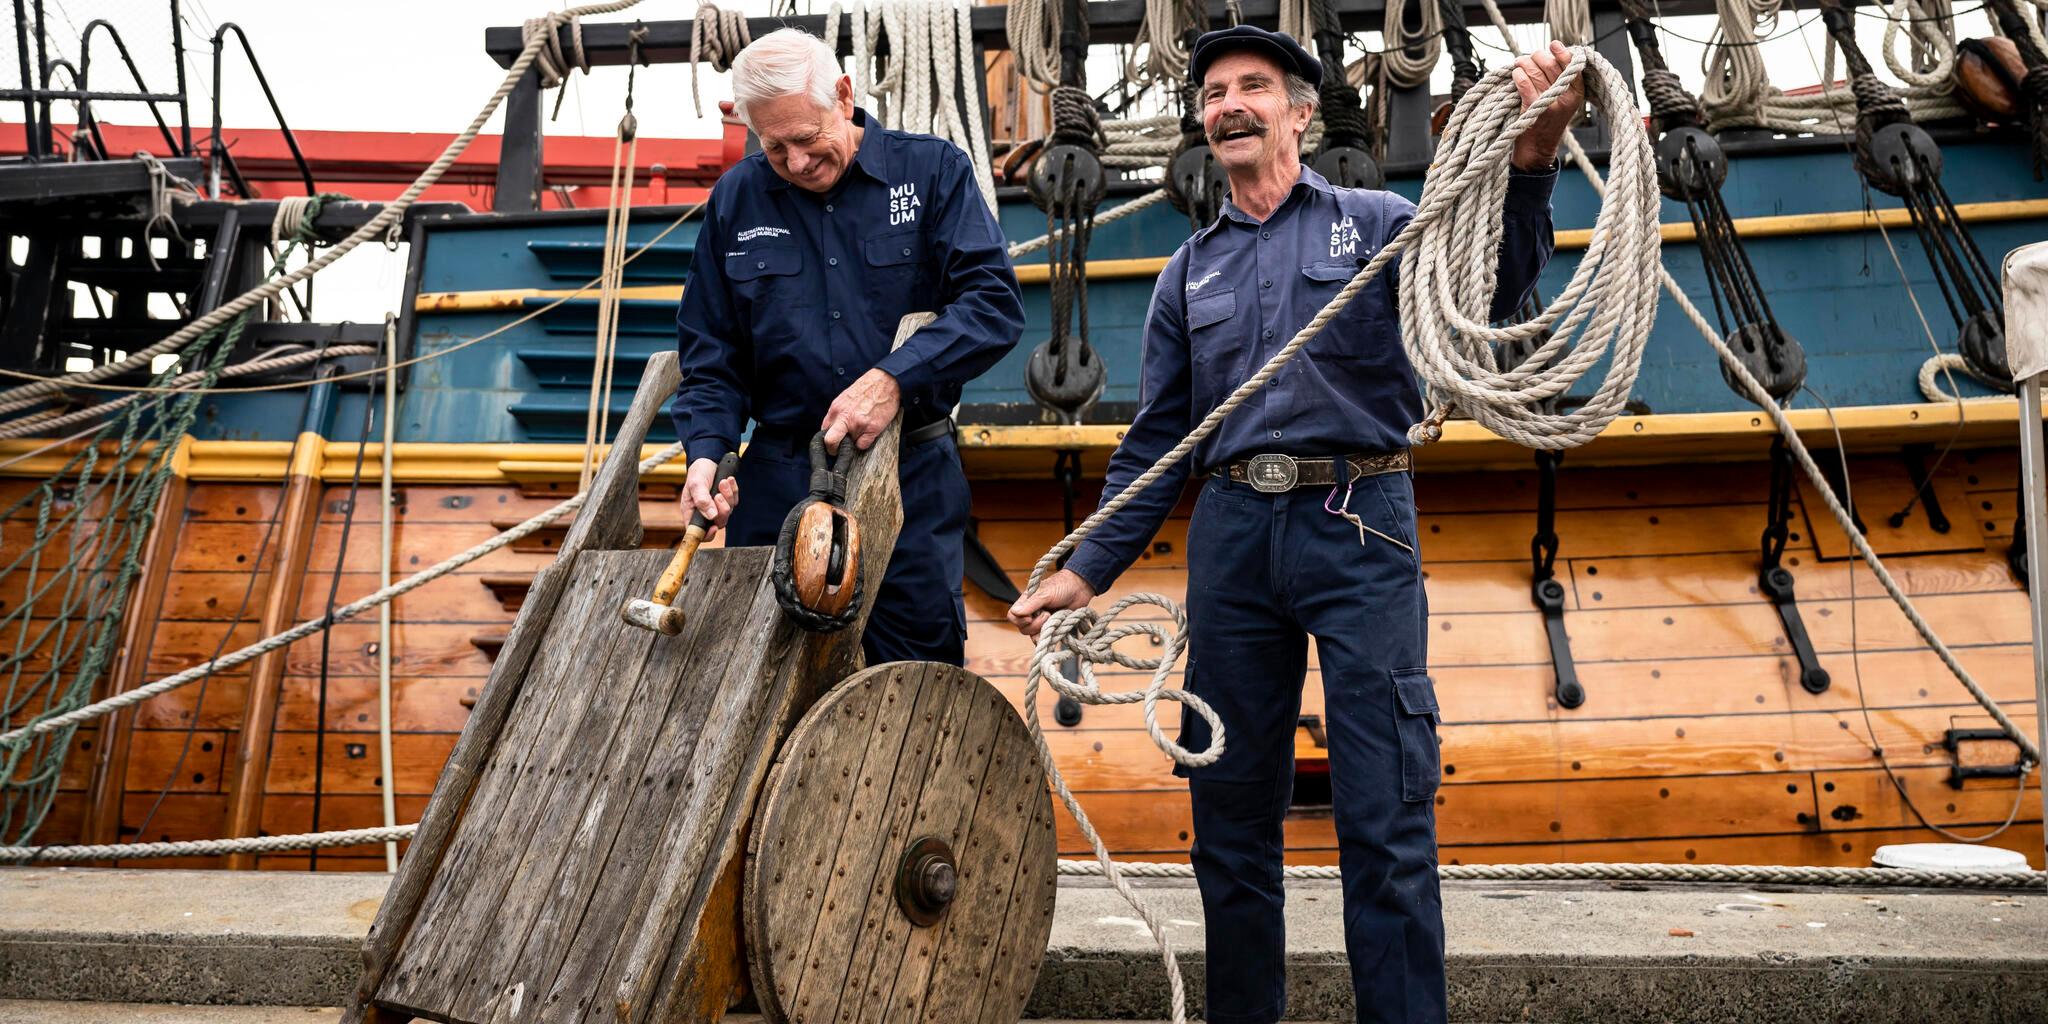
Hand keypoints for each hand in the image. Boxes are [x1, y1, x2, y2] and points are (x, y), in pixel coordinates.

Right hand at [681, 457, 739, 536]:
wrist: (708, 460)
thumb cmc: (698, 472)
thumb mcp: (696, 484)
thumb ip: (702, 500)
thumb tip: (711, 516)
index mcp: (692, 512)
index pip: (698, 532)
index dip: (707, 535)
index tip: (714, 527)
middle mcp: (704, 512)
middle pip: (718, 523)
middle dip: (722, 510)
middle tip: (718, 495)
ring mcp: (717, 507)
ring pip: (728, 512)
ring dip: (727, 496)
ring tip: (722, 482)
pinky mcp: (727, 500)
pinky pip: (735, 501)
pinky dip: (733, 490)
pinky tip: (728, 480)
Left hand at [820, 369, 901, 453]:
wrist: (885, 382)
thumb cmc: (867, 388)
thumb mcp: (845, 397)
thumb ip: (838, 413)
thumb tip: (832, 428)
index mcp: (836, 409)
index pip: (823, 432)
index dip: (827, 440)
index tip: (832, 443)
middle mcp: (846, 417)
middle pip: (830, 442)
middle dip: (832, 449)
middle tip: (838, 450)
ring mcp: (859, 424)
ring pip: (849, 445)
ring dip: (853, 442)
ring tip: (861, 431)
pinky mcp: (872, 429)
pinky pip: (863, 445)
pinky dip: (864, 443)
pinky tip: (869, 432)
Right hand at [1006, 569, 1097, 637]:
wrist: (1081, 588)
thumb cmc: (1062, 586)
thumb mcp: (1045, 593)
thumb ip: (1031, 604)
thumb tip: (1015, 613)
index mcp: (1026, 602)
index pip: (1013, 616)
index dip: (1019, 620)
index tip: (1030, 618)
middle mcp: (1032, 613)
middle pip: (1023, 628)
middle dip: (1035, 625)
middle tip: (1048, 615)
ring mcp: (1042, 622)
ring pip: (1033, 635)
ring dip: (1043, 631)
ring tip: (1054, 619)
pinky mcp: (1053, 628)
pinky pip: (1046, 638)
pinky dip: (1050, 637)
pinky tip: (1056, 630)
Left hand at [1512, 40, 1585, 172]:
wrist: (1538, 148)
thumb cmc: (1548, 120)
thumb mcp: (1563, 100)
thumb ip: (1561, 80)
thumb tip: (1550, 52)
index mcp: (1577, 93)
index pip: (1572, 65)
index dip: (1562, 52)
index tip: (1553, 44)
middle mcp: (1566, 98)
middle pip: (1550, 64)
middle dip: (1537, 56)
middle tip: (1529, 58)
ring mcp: (1550, 103)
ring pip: (1535, 71)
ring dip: (1523, 63)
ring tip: (1519, 63)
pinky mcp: (1534, 109)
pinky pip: (1524, 83)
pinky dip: (1518, 75)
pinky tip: (1515, 73)